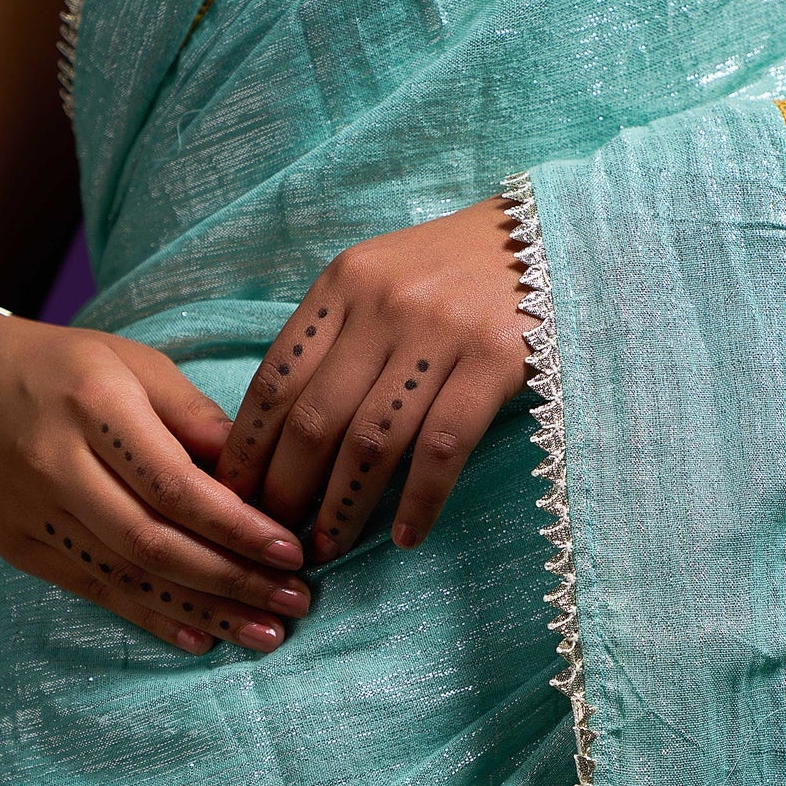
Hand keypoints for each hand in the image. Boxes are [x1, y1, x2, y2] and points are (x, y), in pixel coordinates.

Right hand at [0, 312, 312, 653]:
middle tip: (295, 602)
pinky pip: (96, 591)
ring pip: (128, 575)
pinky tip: (202, 637)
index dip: (238, 527)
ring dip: (205, 610)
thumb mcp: (135, 366)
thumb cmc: (67, 368)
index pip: (176, 484)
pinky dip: (153, 617)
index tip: (293, 551)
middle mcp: (57, 463)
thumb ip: (197, 419)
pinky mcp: (20, 547)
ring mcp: (33, 511)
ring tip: (265, 634)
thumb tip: (261, 477)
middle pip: (155, 540)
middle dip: (234, 579)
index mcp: (95, 406)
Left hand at [214, 197, 526, 557]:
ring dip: (343, 506)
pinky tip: (405, 537)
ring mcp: (441, 333)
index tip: (233, 498)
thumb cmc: (456, 271)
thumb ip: (335, 338)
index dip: (247, 450)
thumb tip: (283, 432)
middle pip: (315, 419)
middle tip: (274, 537)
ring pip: (373, 440)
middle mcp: (383, 305)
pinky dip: (421, 500)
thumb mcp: (381, 280)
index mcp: (342, 284)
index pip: (275, 381)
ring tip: (327, 549)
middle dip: (286, 490)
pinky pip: (444, 447)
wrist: (552, 237)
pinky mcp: (496, 361)